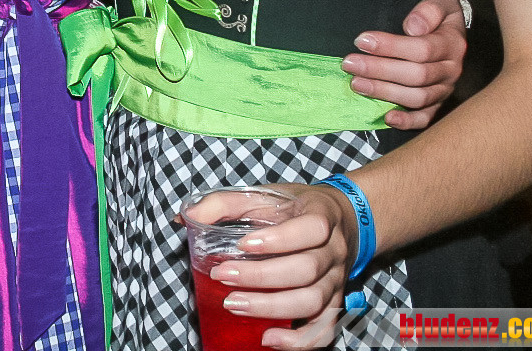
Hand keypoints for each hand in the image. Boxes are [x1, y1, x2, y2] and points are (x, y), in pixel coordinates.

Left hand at [185, 183, 353, 348]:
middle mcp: (333, 250)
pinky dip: (299, 341)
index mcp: (321, 216)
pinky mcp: (333, 304)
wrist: (341, 220)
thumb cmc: (295, 208)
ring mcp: (336, 280)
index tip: (243, 245)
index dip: (279, 240)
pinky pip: (324, 330)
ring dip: (271, 307)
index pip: (311, 229)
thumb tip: (189, 217)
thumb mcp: (264, 195)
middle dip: (261, 278)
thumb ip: (225, 202)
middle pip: (306, 270)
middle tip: (222, 277)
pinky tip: (270, 339)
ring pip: (313, 301)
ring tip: (233, 305)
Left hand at [342, 0, 466, 129]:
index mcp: (451, 44)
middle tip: (349, 64)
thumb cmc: (439, 13)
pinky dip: (408, 121)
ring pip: (417, 97)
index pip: (421, 49)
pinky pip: (426, 117)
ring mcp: (445, 89)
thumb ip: (428, 10)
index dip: (390, 46)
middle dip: (379, 70)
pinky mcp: (438, 103)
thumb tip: (413, 27)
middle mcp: (451, 70)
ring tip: (356, 84)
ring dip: (385, 92)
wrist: (453, 25)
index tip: (361, 40)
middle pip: (416, 75)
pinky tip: (387, 118)